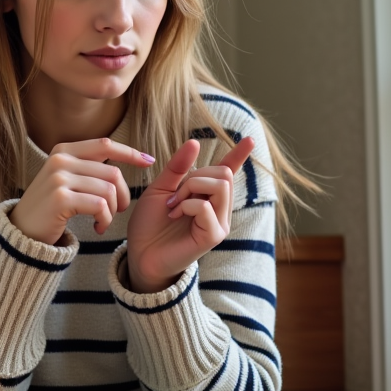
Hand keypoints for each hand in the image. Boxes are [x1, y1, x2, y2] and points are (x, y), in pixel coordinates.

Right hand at [9, 138, 156, 244]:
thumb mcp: (65, 180)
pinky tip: (98, 228)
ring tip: (103, 222)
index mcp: (63, 150)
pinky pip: (100, 206)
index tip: (148, 160)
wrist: (21, 233)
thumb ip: (87, 167)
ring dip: (113, 212)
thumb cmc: (49, 209)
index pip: (105, 144)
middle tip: (118, 211)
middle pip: (112, 173)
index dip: (130, 152)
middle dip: (123, 195)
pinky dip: (105, 220)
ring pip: (109, 191)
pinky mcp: (60, 199)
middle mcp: (60, 160)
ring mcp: (59, 178)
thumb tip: (124, 159)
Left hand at [125, 137, 254, 293]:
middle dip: (196, 176)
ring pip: (220, 186)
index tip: (250, 139)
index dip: (239, 154)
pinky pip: (206, 206)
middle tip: (174, 196)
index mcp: (207, 194)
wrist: (140, 251)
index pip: (228, 171)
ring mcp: (219, 222)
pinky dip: (187, 205)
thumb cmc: (150, 223)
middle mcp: (219, 208)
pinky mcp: (213, 235)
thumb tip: (195, 142)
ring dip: (191, 189)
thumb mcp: (161, 188)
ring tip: (174, 205)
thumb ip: (178, 167)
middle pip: (224, 173)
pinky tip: (175, 215)